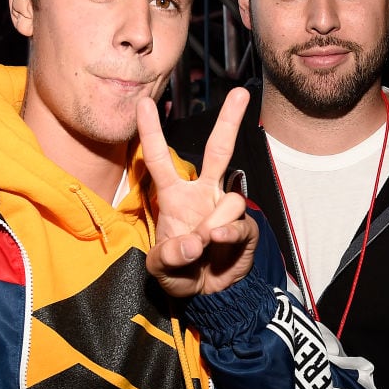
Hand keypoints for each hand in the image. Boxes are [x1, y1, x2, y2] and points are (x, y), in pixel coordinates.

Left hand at [137, 87, 258, 296]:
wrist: (209, 296)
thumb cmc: (180, 272)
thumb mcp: (160, 269)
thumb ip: (169, 256)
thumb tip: (194, 240)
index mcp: (174, 197)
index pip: (159, 160)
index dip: (150, 132)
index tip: (143, 102)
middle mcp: (202, 194)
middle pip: (217, 151)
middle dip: (229, 121)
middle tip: (240, 93)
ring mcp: (224, 209)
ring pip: (229, 198)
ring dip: (213, 223)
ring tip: (203, 246)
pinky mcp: (244, 227)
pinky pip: (239, 221)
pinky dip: (227, 232)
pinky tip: (218, 241)